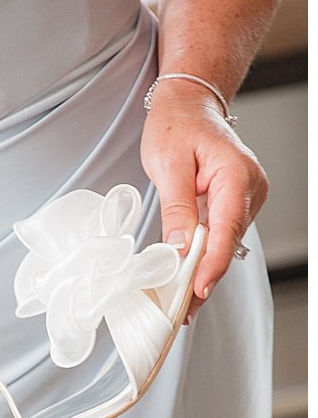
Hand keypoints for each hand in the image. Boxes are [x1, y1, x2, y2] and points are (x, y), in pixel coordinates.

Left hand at [142, 79, 268, 318]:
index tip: (196, 290)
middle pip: (228, 242)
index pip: (227, 229)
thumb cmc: (176, 127)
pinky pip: (221, 233)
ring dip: (204, 269)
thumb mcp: (168, 165)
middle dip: (205, 276)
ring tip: (180, 301)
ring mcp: (245, 196)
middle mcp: (249, 188)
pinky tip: (186, 275)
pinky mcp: (235, 202)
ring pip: (225, 242)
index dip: (212, 264)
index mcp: (236, 176)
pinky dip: (204, 254)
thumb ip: (177, 207)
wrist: (187, 105)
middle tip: (181, 311)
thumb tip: (180, 246)